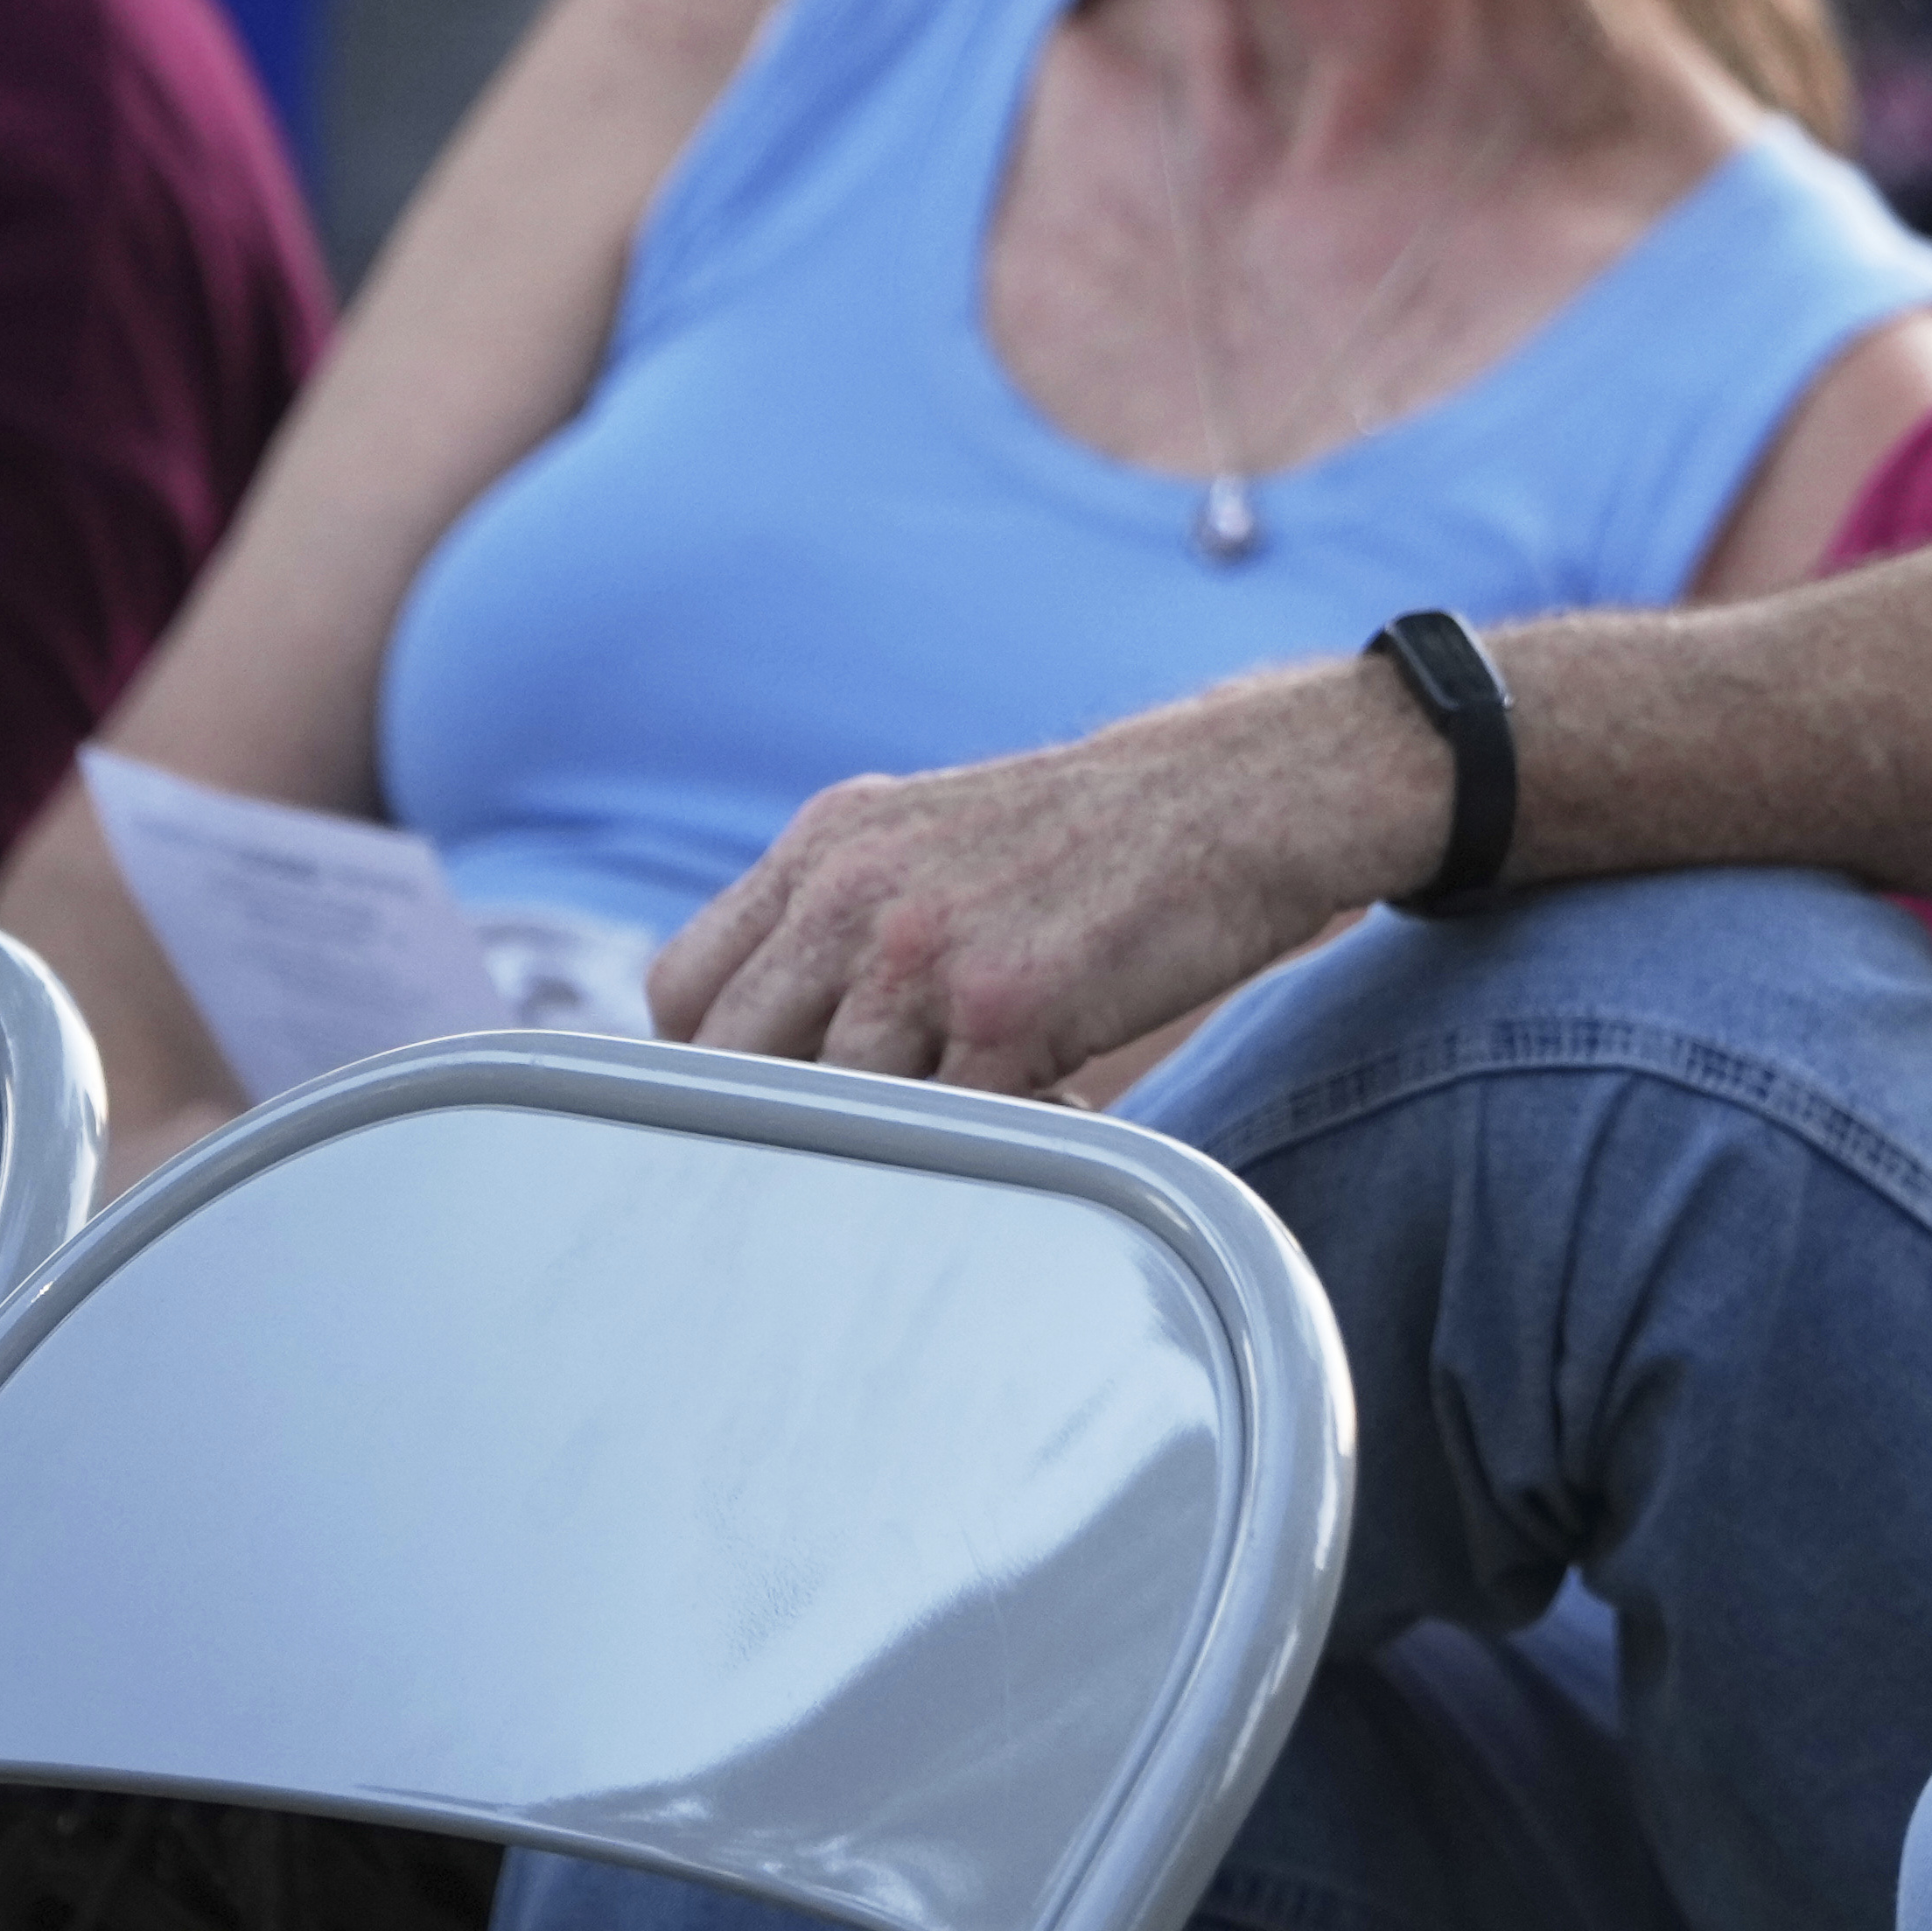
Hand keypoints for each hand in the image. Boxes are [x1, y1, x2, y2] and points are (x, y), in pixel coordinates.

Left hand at [651, 661, 1427, 1090]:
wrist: (1247, 795)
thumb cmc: (1110, 834)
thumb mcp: (940, 834)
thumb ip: (849, 911)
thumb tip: (785, 1028)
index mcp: (828, 844)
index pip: (685, 991)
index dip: (717, 1062)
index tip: (778, 1095)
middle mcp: (853, 890)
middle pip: (729, 1059)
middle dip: (786, 1114)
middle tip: (864, 1134)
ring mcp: (923, 950)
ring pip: (836, 1106)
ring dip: (902, 1130)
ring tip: (985, 1108)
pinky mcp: (1008, 1007)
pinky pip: (953, 1124)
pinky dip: (998, 1135)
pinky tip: (1055, 1099)